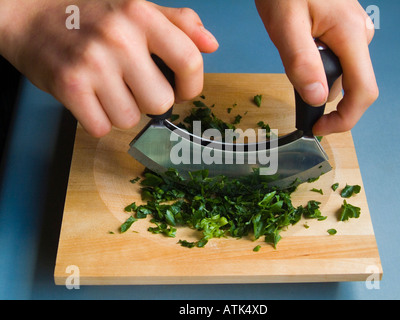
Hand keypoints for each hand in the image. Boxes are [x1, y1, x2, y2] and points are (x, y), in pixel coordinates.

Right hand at [0, 0, 218, 136]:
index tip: (183, 90)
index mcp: (141, 15)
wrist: (30, 17)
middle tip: (134, 86)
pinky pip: (101, 127)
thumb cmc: (91, 17)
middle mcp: (118, 37)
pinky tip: (91, 99)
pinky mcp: (69, 86)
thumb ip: (178, 23)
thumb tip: (211, 45)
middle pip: (161, 102)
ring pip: (131, 119)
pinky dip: (98, 120)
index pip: (190, 61)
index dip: (192, 85)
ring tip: (108, 88)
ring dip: (122, 111)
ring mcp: (92, 63)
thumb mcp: (136, 8)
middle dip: (151, 101)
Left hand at [255, 0, 378, 134]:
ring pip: (341, 72)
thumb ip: (302, 63)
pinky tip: (300, 48)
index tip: (320, 127)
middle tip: (294, 86)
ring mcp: (353, 31)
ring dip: (318, 78)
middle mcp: (359, 34)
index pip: (363, 91)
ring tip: (293, 55)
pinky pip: (336, 58)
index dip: (345, 118)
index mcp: (351, 35)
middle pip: (351, 84)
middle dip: (323, 96)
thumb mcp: (285, 26)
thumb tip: (318, 98)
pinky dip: (318, 65)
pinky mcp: (344, 29)